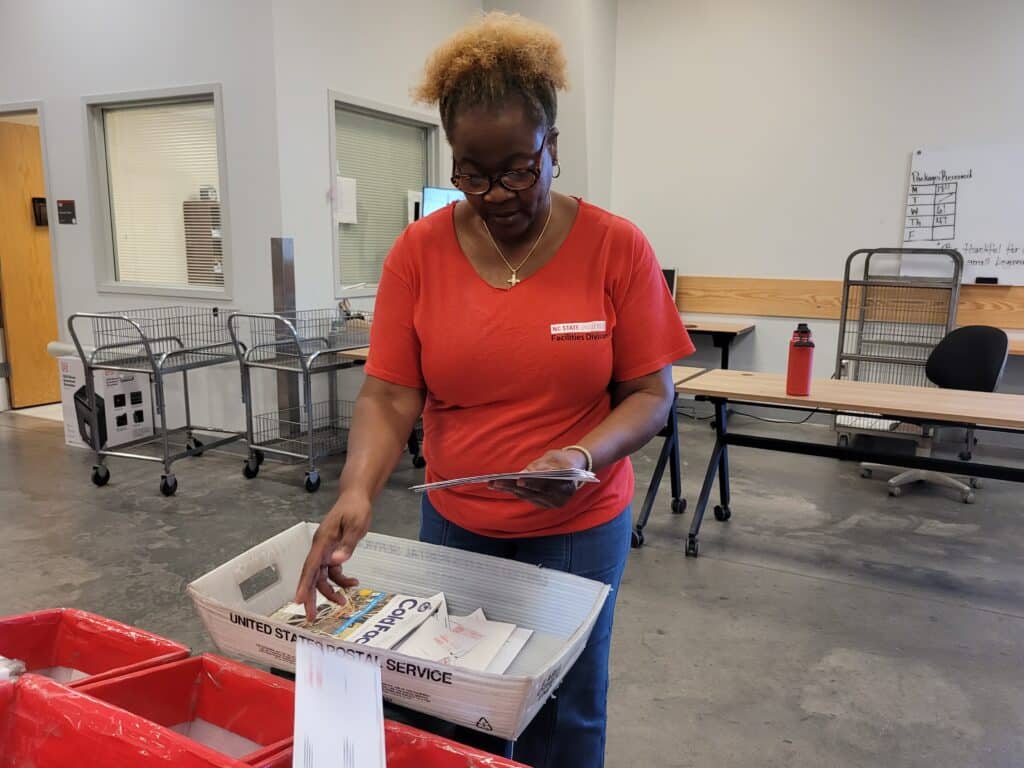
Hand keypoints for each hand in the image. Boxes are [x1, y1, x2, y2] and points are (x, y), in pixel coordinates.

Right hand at [294, 493, 370, 621]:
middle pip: (311, 575)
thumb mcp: (356, 525)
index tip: (298, 601)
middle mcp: (320, 547)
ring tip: (344, 602)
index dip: (304, 584)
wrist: (356, 497)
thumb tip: (337, 562)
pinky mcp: (332, 551)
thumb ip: (347, 544)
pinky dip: (340, 579)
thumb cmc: (356, 508)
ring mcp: (325, 550)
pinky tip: (353, 583)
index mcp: (323, 541)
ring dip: (331, 590)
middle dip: (311, 596)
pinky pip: (332, 571)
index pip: (310, 566)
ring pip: (322, 576)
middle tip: (312, 617)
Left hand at [489, 449, 587, 508]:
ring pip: (528, 496)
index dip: (532, 482)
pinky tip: (501, 487)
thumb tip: (523, 474)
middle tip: (496, 482)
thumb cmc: (563, 460)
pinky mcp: (545, 505)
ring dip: (510, 490)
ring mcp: (553, 503)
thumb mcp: (554, 457)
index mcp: (567, 484)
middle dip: (513, 486)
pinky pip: (528, 498)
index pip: (546, 484)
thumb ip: (540, 466)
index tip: (518, 479)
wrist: (575, 469)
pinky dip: (515, 492)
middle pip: (533, 492)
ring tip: (493, 484)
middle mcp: (560, 498)